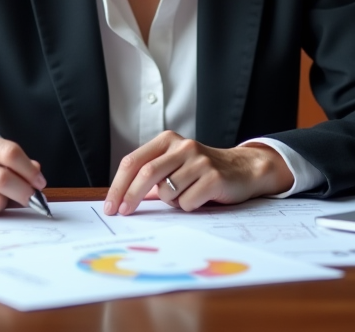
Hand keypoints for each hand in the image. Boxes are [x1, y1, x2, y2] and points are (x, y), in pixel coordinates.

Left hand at [103, 131, 293, 214]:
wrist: (243, 169)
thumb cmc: (202, 172)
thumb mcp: (174, 167)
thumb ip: (149, 178)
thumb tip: (121, 199)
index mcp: (167, 140)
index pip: (133, 162)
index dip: (118, 186)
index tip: (111, 206)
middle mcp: (182, 146)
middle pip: (146, 174)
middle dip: (130, 197)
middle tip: (123, 214)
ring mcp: (199, 160)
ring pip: (167, 193)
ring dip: (170, 202)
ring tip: (185, 195)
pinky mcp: (213, 177)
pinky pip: (186, 203)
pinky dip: (187, 206)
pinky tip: (200, 197)